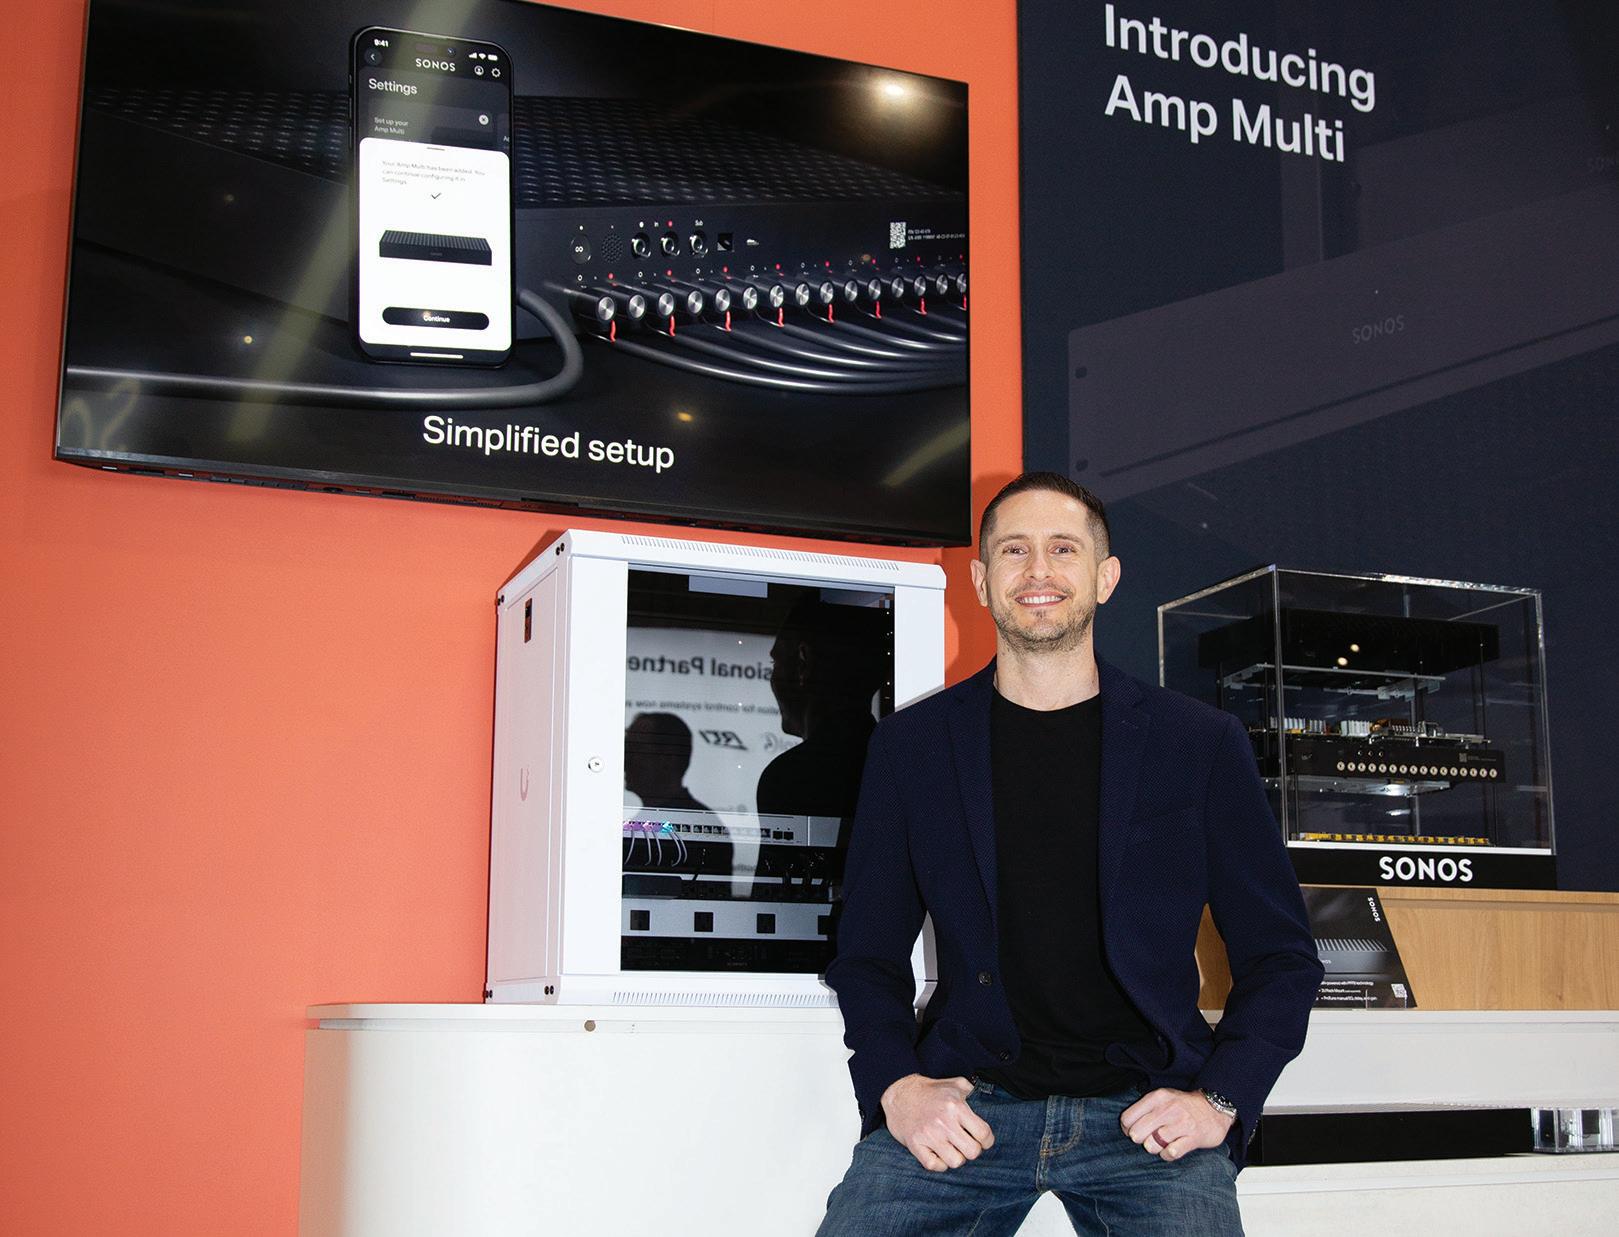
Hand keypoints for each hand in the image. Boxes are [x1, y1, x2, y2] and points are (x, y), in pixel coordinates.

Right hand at [880, 1074, 994, 1170]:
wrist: (898, 1092)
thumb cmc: (930, 1090)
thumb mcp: (954, 1084)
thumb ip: (972, 1092)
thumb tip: (987, 1103)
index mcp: (956, 1106)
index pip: (984, 1134)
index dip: (987, 1140)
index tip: (981, 1139)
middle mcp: (943, 1122)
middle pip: (973, 1152)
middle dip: (972, 1149)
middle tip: (966, 1143)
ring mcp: (929, 1135)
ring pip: (956, 1162)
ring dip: (956, 1157)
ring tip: (952, 1148)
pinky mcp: (915, 1145)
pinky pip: (934, 1166)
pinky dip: (939, 1163)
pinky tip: (938, 1153)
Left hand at [1120, 1088, 1234, 1161]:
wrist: (1215, 1107)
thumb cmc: (1183, 1106)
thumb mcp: (1163, 1098)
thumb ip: (1144, 1108)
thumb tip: (1126, 1128)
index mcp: (1157, 1098)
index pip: (1127, 1118)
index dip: (1127, 1129)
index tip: (1133, 1131)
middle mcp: (1168, 1109)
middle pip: (1137, 1133)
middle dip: (1140, 1139)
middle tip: (1148, 1138)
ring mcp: (1181, 1123)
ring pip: (1152, 1144)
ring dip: (1154, 1148)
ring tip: (1161, 1144)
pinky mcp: (1194, 1137)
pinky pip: (1171, 1152)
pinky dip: (1168, 1154)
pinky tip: (1171, 1149)